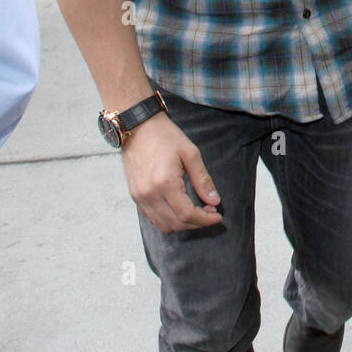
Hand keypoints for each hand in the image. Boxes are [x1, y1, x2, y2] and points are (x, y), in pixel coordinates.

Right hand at [121, 112, 221, 233]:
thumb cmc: (164, 136)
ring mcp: (139, 196)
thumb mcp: (190, 153)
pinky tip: (178, 210)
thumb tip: (214, 201)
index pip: (187, 214)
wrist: (137, 126)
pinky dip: (168, 220)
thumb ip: (203, 180)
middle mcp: (149, 194)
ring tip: (196, 213)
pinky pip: (152, 218)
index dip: (205, 219)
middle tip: (210, 213)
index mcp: (164, 182)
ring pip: (163, 225)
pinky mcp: (134, 195)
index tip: (217, 215)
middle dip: (196, 223)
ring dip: (182, 224)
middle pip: (176, 223)